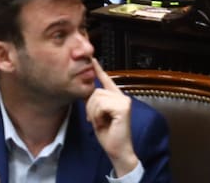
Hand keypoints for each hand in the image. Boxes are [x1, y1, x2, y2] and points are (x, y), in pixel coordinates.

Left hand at [86, 59, 138, 177]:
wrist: (117, 150)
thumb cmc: (108, 135)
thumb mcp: (97, 116)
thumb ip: (94, 103)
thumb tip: (85, 92)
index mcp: (116, 97)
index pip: (106, 79)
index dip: (98, 69)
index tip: (92, 59)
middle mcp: (122, 96)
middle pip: (95, 92)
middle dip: (90, 108)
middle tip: (96, 120)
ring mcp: (124, 100)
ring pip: (96, 98)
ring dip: (93, 113)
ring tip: (101, 122)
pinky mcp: (123, 107)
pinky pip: (101, 105)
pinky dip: (98, 116)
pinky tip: (105, 123)